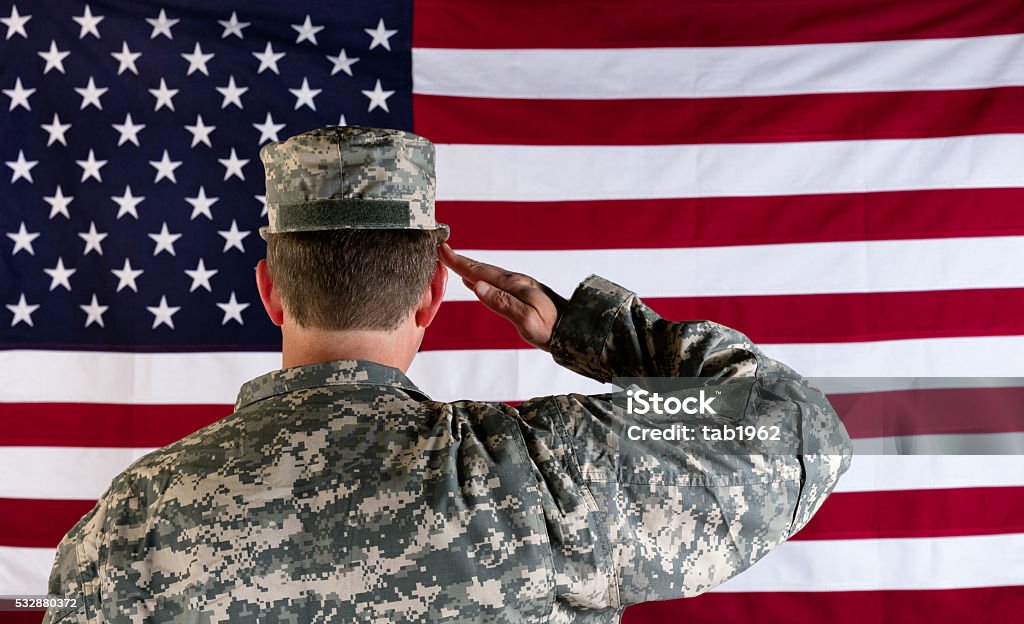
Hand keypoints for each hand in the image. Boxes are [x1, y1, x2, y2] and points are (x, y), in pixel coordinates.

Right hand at [439, 243, 566, 351]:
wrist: (576, 330)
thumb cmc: (551, 329)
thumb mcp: (525, 320)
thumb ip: (501, 303)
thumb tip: (477, 286)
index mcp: (514, 285)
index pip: (480, 271)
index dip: (459, 262)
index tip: (442, 249)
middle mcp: (516, 282)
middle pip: (483, 269)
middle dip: (461, 260)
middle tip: (442, 251)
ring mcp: (521, 287)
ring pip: (489, 274)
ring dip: (471, 268)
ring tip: (455, 263)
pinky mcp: (524, 294)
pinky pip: (496, 282)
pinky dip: (482, 278)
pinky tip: (477, 282)